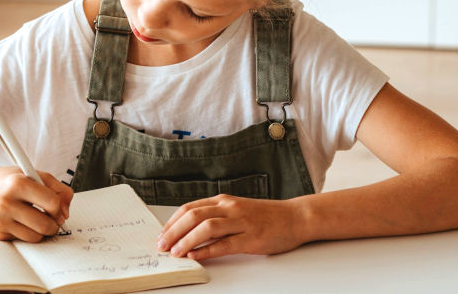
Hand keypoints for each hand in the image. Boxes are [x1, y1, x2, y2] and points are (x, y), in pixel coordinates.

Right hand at [0, 165, 73, 241]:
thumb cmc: (9, 181)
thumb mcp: (34, 174)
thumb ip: (58, 188)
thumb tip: (65, 213)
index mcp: (17, 183)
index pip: (52, 203)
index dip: (59, 207)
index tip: (56, 207)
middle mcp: (6, 202)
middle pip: (45, 225)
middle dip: (54, 224)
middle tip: (52, 218)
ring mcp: (0, 219)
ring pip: (36, 237)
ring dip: (42, 231)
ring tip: (37, 218)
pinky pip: (23, 240)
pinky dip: (27, 232)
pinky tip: (21, 221)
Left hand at [156, 194, 305, 260]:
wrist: (295, 217)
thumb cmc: (265, 216)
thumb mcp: (236, 210)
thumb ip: (216, 216)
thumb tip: (189, 231)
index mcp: (223, 201)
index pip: (190, 208)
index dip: (172, 222)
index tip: (162, 234)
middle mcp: (230, 208)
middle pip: (193, 216)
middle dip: (173, 231)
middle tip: (162, 244)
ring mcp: (241, 222)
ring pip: (206, 227)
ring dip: (187, 240)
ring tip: (175, 252)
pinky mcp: (251, 238)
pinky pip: (225, 244)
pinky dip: (207, 250)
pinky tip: (196, 256)